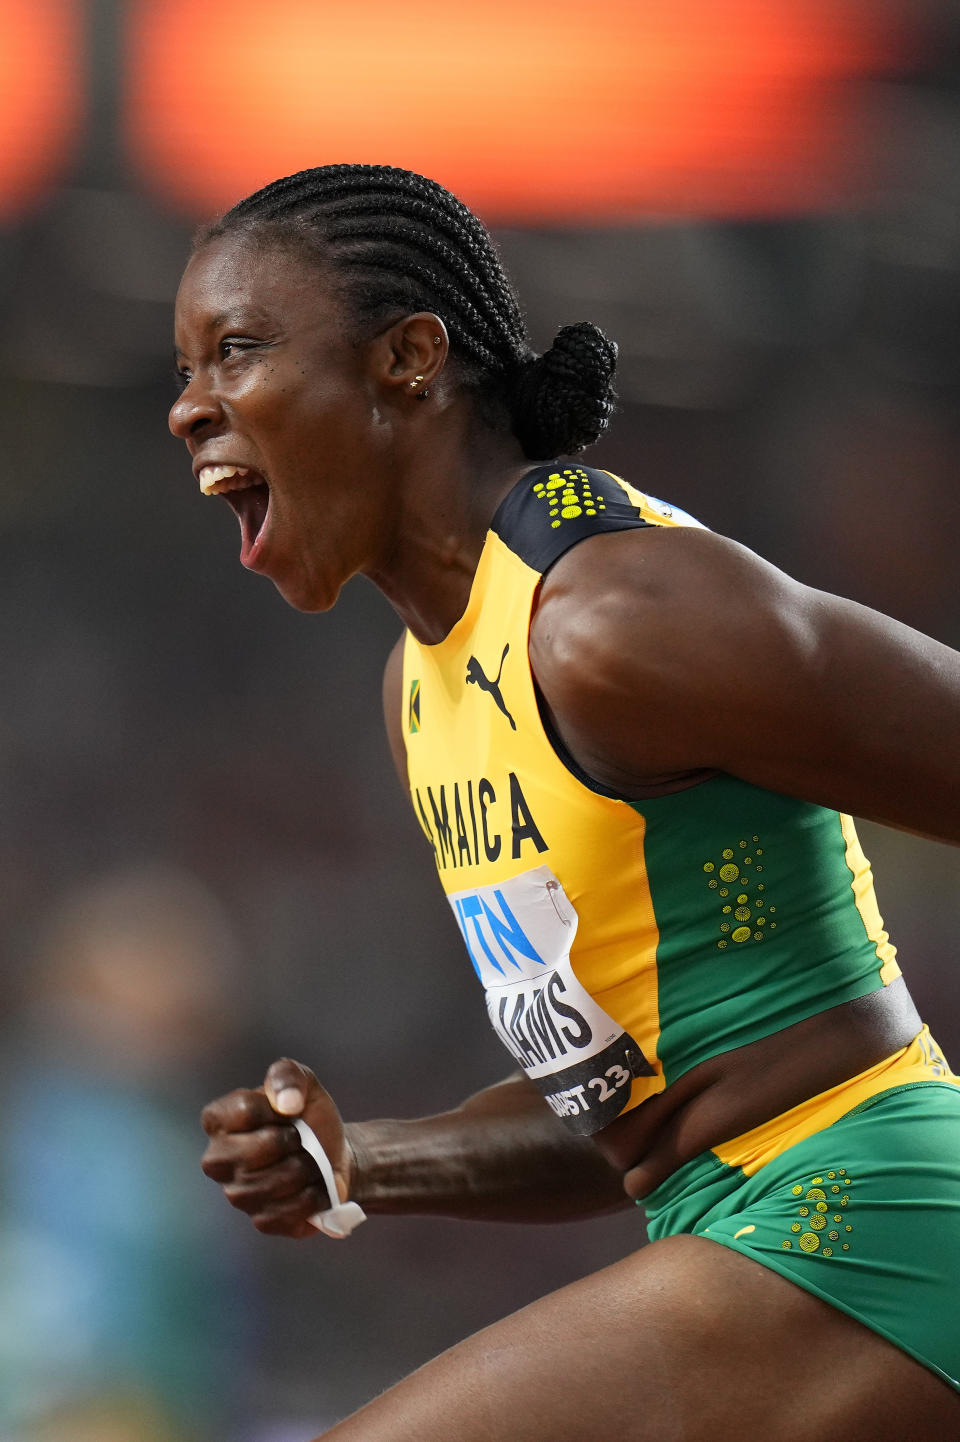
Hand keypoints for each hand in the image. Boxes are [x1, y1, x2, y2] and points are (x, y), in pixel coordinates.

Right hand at [201, 1058, 354, 1237]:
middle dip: (294, 1140)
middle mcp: (218, 1160)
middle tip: (302, 1139)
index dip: (278, 1108)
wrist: (335, 1154)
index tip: (291, 1110)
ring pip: (278, 1181)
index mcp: (218, 1121)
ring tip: (309, 1161)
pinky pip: (290, 1210)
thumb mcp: (303, 1082)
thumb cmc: (309, 1116)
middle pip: (263, 1147)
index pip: (244, 1110)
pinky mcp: (262, 1220)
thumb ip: (287, 1075)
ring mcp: (237, 1194)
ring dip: (307, 1168)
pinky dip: (313, 1195)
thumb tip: (286, 1102)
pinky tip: (314, 1186)